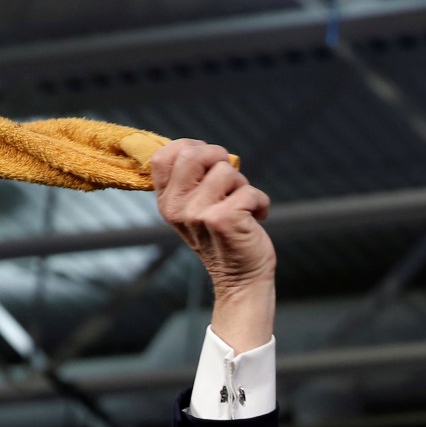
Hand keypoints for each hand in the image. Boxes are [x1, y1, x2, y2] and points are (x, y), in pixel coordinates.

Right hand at [153, 139, 275, 350]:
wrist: (240, 279)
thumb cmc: (223, 238)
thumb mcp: (195, 209)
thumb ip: (191, 181)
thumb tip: (199, 146)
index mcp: (167, 202)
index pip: (164, 155)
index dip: (190, 147)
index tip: (209, 161)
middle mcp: (177, 207)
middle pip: (195, 153)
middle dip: (220, 158)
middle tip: (231, 180)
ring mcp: (198, 214)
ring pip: (227, 170)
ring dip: (243, 185)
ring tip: (242, 206)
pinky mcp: (223, 220)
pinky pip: (249, 191)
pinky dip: (260, 202)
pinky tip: (256, 217)